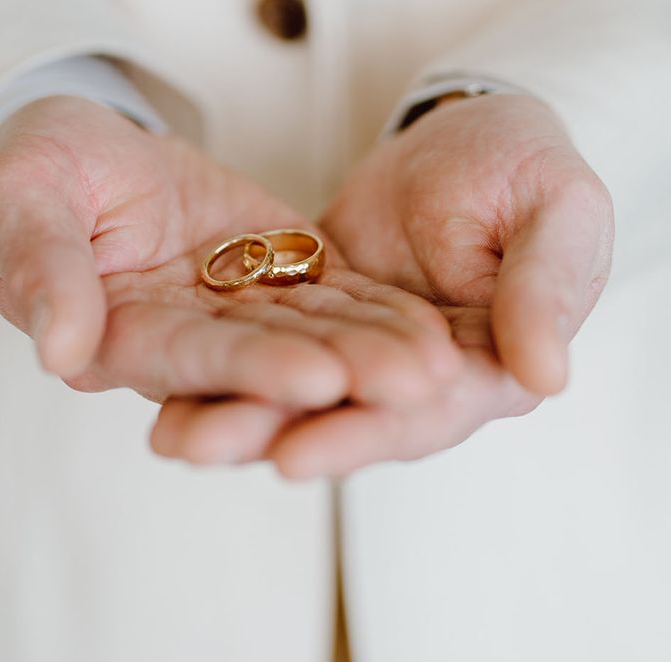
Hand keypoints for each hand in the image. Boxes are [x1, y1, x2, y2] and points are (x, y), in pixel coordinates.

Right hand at [0, 96, 460, 411]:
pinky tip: (433, 331)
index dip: (250, 370)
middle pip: (272, 361)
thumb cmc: (45, 170)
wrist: (94, 158)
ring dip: (378, 351)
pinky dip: (381, 314)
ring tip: (441, 366)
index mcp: (124, 333)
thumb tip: (60, 350)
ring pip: (316, 335)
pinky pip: (336, 298)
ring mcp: (242, 313)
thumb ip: (41, 268)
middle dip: (342, 375)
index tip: (313, 379)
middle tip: (412, 388)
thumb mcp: (24, 200)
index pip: (191, 358)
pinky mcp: (280, 279)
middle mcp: (193, 338)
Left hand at [150, 95, 613, 475]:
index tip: (293, 457)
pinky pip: (272, 346)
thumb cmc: (529, 168)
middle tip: (194, 448)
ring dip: (235, 414)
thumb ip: (545, 291)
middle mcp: (418, 379)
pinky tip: (173, 386)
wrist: (473, 138)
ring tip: (168, 434)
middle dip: (270, 433)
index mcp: (486, 367)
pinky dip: (229, 367)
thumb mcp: (557, 214)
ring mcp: (363, 352)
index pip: (419, 417)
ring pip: (299, 393)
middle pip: (343, 418)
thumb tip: (543, 377)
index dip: (359, 436)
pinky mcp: (321, 317)